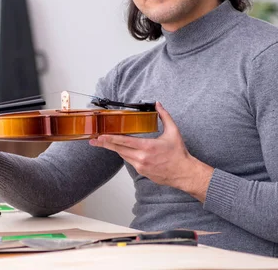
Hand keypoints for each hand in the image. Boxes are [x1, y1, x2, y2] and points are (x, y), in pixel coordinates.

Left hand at [89, 102, 213, 201]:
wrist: (184, 173)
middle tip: (94, 141)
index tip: (100, 136)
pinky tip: (122, 150)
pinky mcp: (142, 172)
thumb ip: (165, 116)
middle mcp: (141, 158)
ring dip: (115, 149)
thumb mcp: (173, 132)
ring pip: (123, 156)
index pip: (124, 142)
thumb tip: (158, 104)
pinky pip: (130, 162)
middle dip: (105, 144)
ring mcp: (140, 166)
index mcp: (148, 147)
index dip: (110, 139)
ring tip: (104, 144)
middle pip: (119, 150)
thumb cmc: (179, 153)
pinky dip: (125, 155)